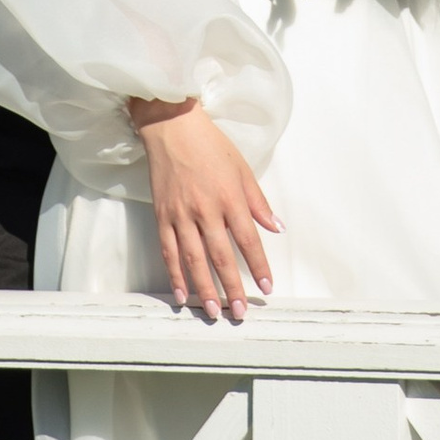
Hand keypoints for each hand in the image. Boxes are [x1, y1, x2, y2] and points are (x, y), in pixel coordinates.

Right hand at [129, 99, 279, 320]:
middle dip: (232, 287)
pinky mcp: (162, 216)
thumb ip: (258, 201)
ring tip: (214, 311)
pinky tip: (182, 294)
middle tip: (240, 312)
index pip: (248, 240)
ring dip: (205, 289)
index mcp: (230, 198)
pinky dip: (175, 275)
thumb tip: (276, 227)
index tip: (267, 287)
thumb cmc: (210, 145)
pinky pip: (169, 251)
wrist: (171, 127)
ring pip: (194, 260)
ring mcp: (181, 215)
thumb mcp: (242, 168)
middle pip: (221, 257)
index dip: (259, 266)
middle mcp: (205, 210)